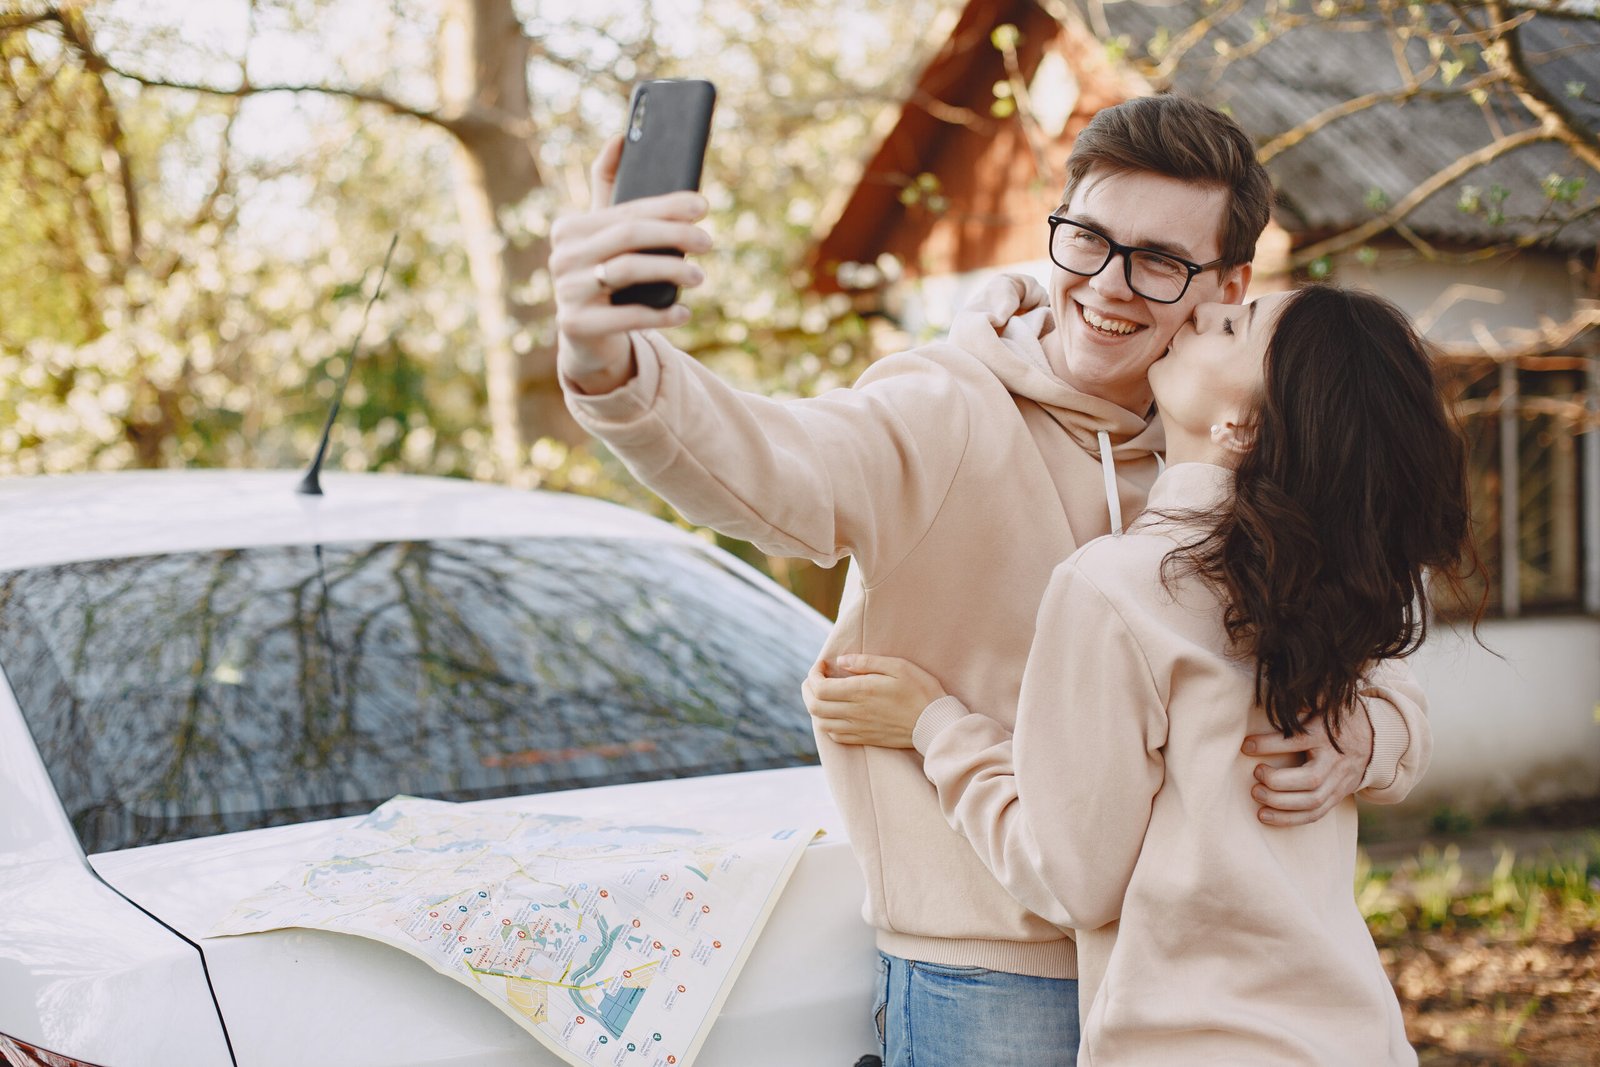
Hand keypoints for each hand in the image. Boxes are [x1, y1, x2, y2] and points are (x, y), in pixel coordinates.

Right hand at [550, 136, 712, 393]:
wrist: (586, 336)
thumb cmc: (601, 273)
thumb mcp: (603, 233)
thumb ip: (608, 187)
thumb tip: (621, 136)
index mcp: (569, 228)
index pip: (624, 211)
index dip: (666, 206)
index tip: (702, 206)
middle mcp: (561, 257)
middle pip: (627, 237)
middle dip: (673, 235)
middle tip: (708, 241)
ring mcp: (566, 292)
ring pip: (627, 271)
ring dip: (671, 271)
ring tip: (700, 276)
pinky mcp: (576, 326)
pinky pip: (627, 317)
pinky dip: (661, 314)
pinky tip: (684, 311)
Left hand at [803, 654, 947, 748]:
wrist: (935, 723)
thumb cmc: (920, 689)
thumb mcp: (897, 666)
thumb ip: (866, 662)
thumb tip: (840, 661)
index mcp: (860, 692)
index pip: (819, 688)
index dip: (813, 675)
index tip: (822, 665)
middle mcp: (855, 712)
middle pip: (814, 707)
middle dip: (808, 690)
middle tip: (816, 678)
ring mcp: (859, 728)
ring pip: (821, 724)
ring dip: (815, 708)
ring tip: (823, 695)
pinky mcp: (866, 739)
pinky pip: (836, 736)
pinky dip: (828, 725)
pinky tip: (836, 714)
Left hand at [1242, 706, 1374, 825]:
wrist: (1374, 739)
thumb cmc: (1336, 718)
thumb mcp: (1323, 703)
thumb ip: (1303, 699)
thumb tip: (1279, 691)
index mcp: (1326, 734)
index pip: (1297, 741)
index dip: (1269, 744)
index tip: (1245, 745)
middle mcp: (1335, 761)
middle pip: (1310, 779)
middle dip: (1277, 781)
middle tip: (1256, 773)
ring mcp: (1338, 782)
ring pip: (1312, 801)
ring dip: (1280, 804)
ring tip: (1256, 794)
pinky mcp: (1337, 797)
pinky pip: (1315, 814)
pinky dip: (1289, 819)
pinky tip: (1264, 816)